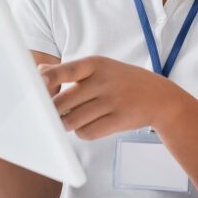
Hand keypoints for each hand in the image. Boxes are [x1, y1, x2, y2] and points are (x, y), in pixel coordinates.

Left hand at [40, 56, 174, 140]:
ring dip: (66, 124)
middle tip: (53, 114)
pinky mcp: (119, 120)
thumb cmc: (122, 81)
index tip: (37, 85)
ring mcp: (113, 101)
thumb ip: (69, 70)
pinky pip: (87, 133)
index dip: (49, 79)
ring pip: (72, 121)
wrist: (160, 97)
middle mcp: (103, 81)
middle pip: (63, 103)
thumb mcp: (100, 67)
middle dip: (52, 112)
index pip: (66, 71)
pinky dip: (82, 132)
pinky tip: (88, 125)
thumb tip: (39, 71)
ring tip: (71, 119)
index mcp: (96, 64)